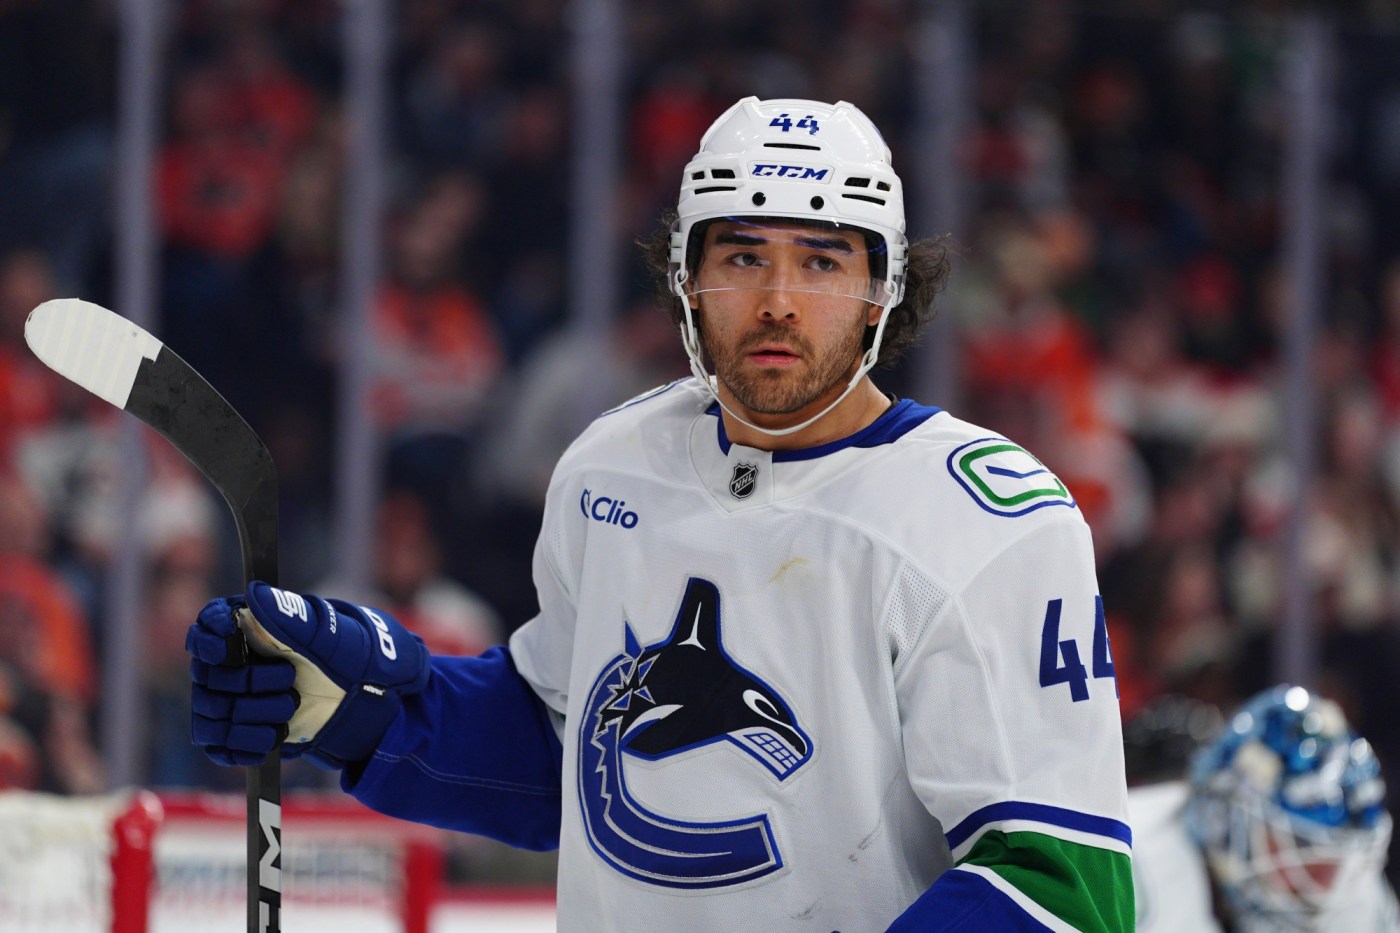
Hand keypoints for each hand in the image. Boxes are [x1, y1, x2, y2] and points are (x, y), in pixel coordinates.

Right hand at [187, 582, 430, 769]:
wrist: (362, 696)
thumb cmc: (347, 655)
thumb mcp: (327, 634)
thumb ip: (291, 615)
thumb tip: (255, 593)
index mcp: (248, 626)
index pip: (205, 628)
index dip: (207, 641)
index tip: (225, 649)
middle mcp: (231, 661)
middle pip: (208, 678)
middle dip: (250, 684)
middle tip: (288, 681)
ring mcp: (231, 697)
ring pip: (212, 715)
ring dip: (252, 715)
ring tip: (290, 707)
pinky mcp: (238, 731)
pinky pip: (219, 746)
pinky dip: (246, 744)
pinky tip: (274, 736)